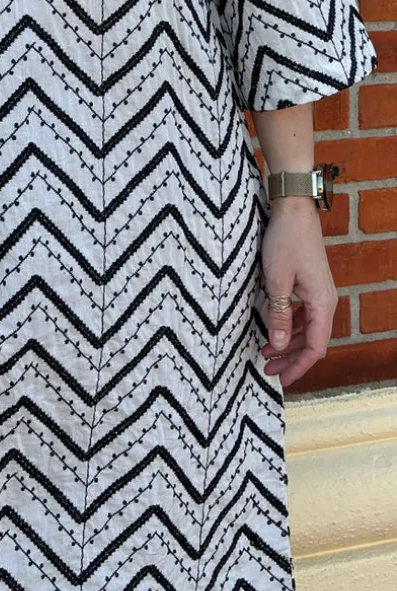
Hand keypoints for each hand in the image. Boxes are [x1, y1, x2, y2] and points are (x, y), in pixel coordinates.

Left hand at [259, 199, 337, 387]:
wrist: (294, 211)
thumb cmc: (284, 242)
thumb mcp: (276, 282)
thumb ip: (278, 315)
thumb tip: (278, 344)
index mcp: (322, 304)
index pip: (315, 348)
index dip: (298, 367)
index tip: (280, 379)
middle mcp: (326, 302)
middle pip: (312, 342)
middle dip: (290, 359)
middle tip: (267, 369)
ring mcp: (319, 293)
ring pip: (307, 329)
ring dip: (288, 343)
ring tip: (265, 352)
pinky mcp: (311, 285)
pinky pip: (304, 315)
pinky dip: (289, 326)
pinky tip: (273, 330)